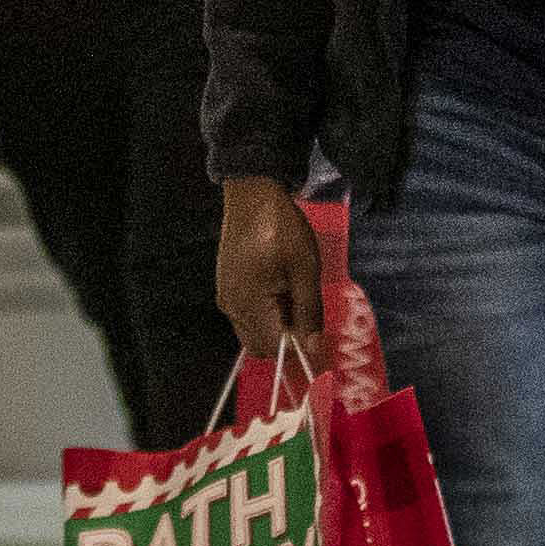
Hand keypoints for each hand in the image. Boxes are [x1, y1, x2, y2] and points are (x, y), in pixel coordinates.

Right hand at [216, 175, 323, 360]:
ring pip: (253, 331)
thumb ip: (309, 311)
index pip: (271, 348)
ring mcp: (226, 297)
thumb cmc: (282, 228)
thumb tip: (313, 349)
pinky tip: (282, 288)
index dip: (296, 350)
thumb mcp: (305, 268)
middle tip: (308, 313)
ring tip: (295, 294)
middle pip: (259, 345)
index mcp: (248, 304)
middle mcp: (231, 307)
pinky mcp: (227, 287)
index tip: (318, 338)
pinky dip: (266, 313)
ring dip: (277, 325)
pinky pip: (247, 315)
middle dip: (286, 340)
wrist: (253, 195)